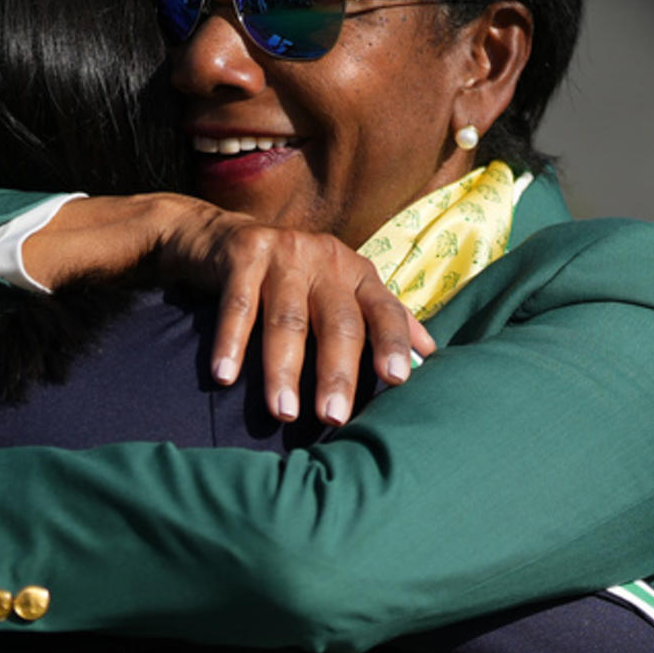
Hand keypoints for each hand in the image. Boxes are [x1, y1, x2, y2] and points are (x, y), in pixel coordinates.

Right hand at [19, 193, 432, 424]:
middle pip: (337, 322)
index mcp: (357, 273)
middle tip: (334, 418)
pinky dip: (231, 342)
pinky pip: (238, 305)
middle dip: (337, 373)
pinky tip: (224, 376)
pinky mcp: (243, 252)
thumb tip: (431, 354)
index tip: (397, 380)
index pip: (384, 310)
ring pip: (287, 319)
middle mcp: (327, 259)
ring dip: (283, 369)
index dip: (391, 343)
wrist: (222, 234)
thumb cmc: (293, 277)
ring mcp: (284, 254)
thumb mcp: (341, 289)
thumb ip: (381, 318)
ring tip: (282, 412)